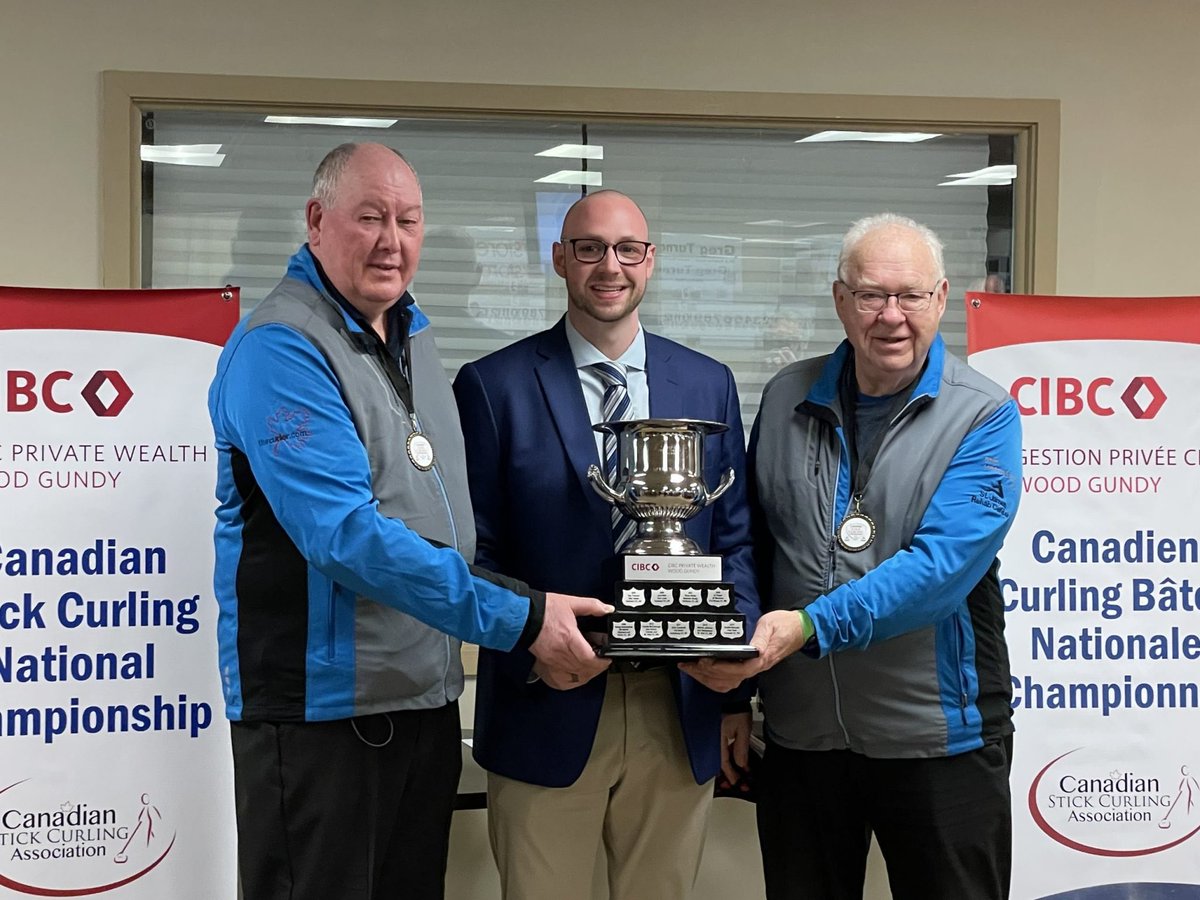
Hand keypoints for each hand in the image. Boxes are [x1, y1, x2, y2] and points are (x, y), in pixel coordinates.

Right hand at [528, 592, 612, 687]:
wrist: (523, 616)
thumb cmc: (544, 610)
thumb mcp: (570, 603)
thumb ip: (591, 606)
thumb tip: (607, 609)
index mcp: (569, 638)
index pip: (589, 658)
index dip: (601, 661)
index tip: (607, 658)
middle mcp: (561, 653)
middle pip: (584, 670)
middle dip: (597, 667)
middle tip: (602, 661)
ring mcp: (552, 661)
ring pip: (574, 677)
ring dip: (586, 674)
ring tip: (592, 666)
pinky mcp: (546, 664)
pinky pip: (560, 681)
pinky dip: (571, 681)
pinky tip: (577, 674)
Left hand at [679, 609, 810, 690]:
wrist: (799, 629)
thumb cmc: (785, 626)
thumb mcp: (771, 625)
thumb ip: (761, 637)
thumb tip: (754, 648)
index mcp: (762, 658)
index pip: (738, 670)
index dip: (720, 668)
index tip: (704, 662)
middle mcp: (757, 667)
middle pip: (728, 680)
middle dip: (706, 675)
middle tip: (689, 665)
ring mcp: (753, 669)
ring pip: (728, 683)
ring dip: (708, 679)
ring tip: (691, 669)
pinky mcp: (750, 667)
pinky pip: (731, 680)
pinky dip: (715, 679)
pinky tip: (705, 673)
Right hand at [719, 711, 751, 789]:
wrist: (731, 697)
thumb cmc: (736, 709)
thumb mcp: (743, 730)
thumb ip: (741, 748)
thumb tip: (741, 764)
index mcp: (719, 740)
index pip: (723, 762)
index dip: (730, 774)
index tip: (736, 782)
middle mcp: (714, 740)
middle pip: (720, 762)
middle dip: (729, 773)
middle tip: (737, 781)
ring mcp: (715, 737)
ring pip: (721, 756)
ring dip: (729, 765)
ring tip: (739, 771)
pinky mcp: (717, 733)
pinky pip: (722, 748)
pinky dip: (729, 755)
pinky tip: (735, 758)